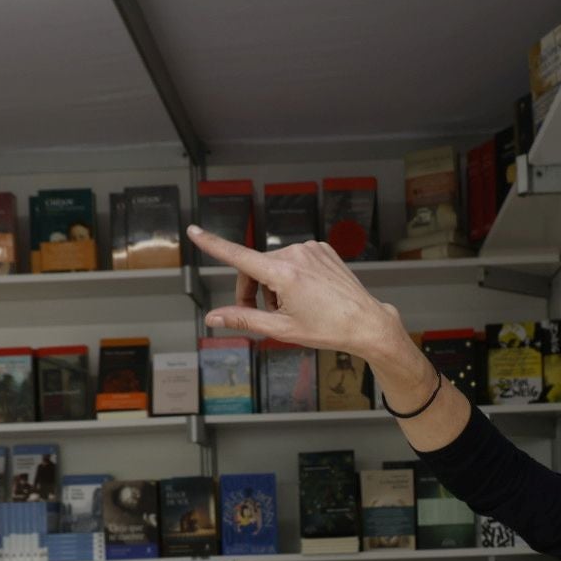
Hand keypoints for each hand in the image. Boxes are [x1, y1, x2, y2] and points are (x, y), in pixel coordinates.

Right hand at [188, 225, 417, 371]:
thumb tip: (213, 318)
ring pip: (274, 264)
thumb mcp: (281, 328)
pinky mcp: (322, 249)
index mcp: (284, 274)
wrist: (366, 322)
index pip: (237, 256)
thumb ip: (243, 319)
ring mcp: (311, 249)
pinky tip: (305, 295)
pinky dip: (290, 276)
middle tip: (260, 314)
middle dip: (251, 290)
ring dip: (272, 285)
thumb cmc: (328, 328)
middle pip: (255, 266)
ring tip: (289, 309)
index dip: (212, 244)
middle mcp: (296, 254)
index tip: (194, 231)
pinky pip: (294, 259)